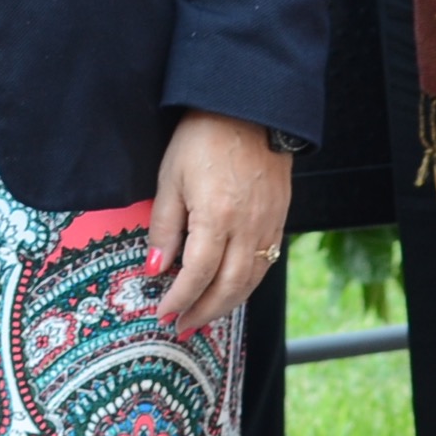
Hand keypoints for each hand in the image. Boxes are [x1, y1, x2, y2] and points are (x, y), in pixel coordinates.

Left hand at [146, 111, 289, 338]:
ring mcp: (268, 224)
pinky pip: (265, 262)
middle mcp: (248, 227)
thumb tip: (156, 267)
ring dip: (227, 304)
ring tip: (203, 315)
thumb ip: (164, 226)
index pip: (198, 274)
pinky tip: (230, 288)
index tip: (164, 313)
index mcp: (218, 216)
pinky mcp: (279, 218)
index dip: (180, 299)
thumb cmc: (203, 137)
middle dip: (204, 312)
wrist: (249, 108)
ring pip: (251, 280)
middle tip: (182, 326)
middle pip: (229, 287)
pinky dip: (246, 283)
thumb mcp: (170, 177)